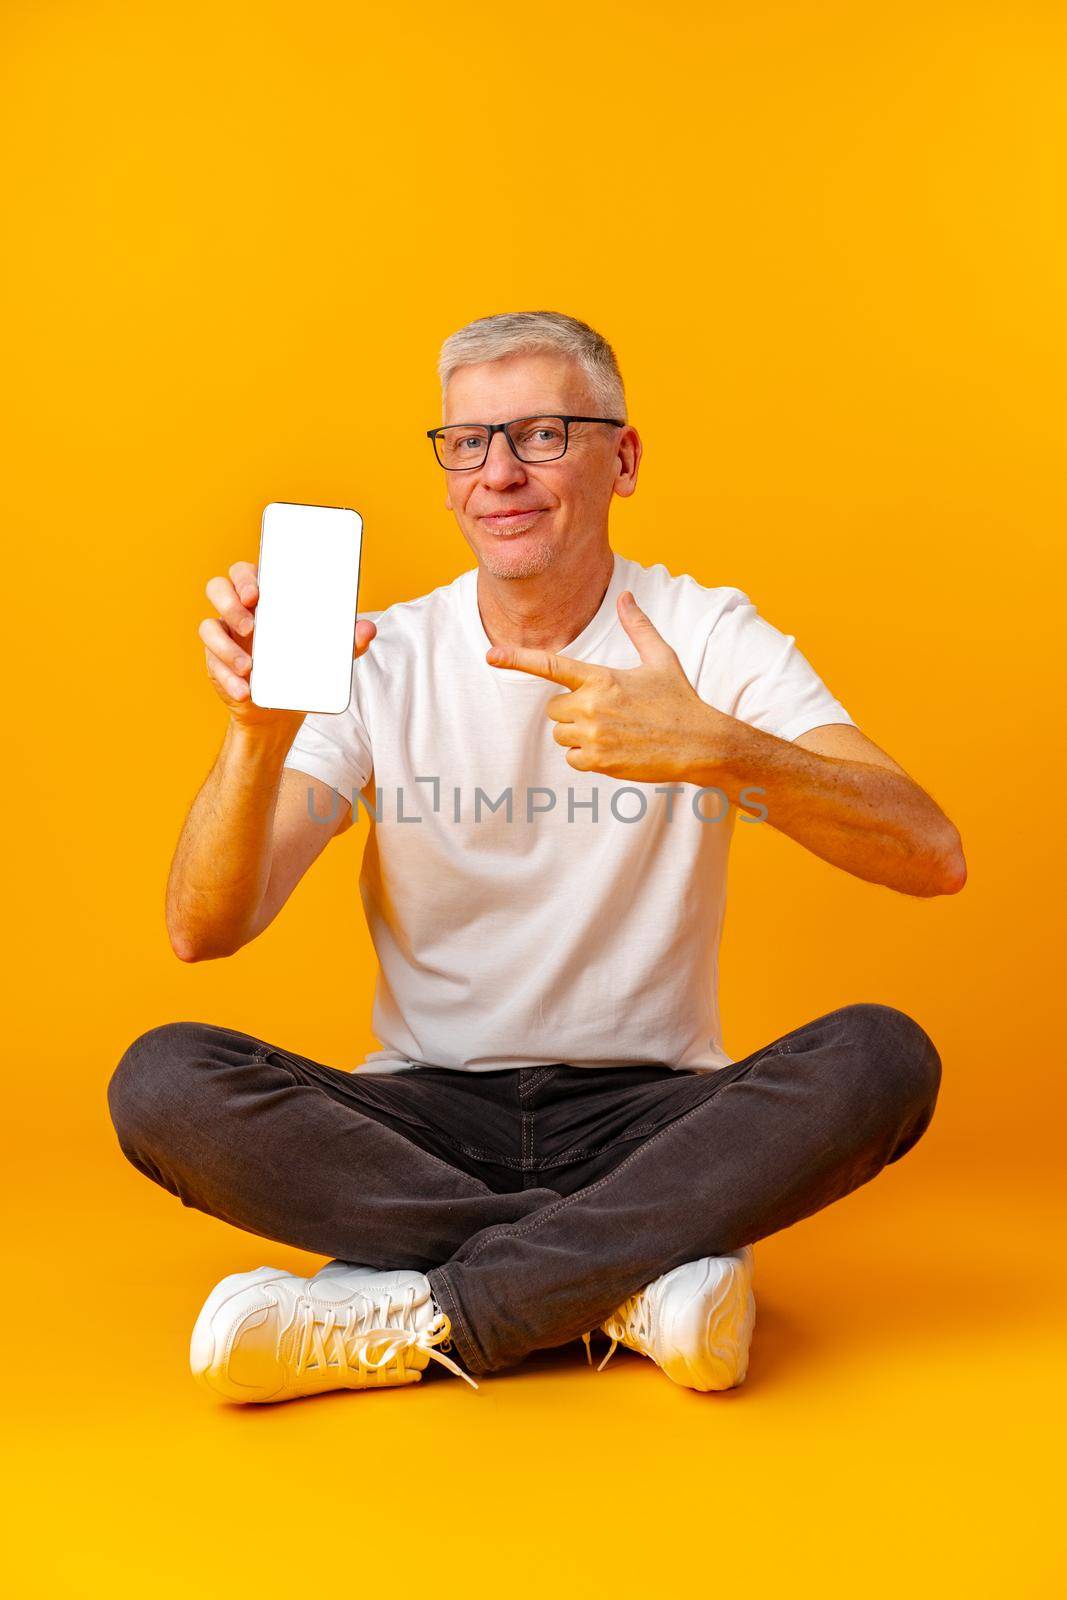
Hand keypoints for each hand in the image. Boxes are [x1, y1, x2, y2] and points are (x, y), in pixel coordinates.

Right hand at [199, 559, 377, 732]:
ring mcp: (224, 635)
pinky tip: (244, 689)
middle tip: (251, 624)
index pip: (246, 572)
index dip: (245, 576)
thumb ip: (348, 641)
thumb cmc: (303, 666)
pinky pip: (212, 663)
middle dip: (231, 603)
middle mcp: (239, 610)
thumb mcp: (328, 655)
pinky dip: (227, 678)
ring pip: (208, 626)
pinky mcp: (216, 662)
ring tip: (249, 665)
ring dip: (225, 645)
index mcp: (265, 597)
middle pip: (219, 589)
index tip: (256, 592)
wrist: (280, 709)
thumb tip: (368, 629)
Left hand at [486, 589, 731, 783]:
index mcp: (601, 677)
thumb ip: (638, 627)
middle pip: (553, 709)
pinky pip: (571, 758)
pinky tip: (613, 750)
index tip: (492, 655)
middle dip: (572, 710)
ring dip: (578, 734)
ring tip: (613, 731)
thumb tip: (625, 595)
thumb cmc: (679, 699)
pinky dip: (586, 757)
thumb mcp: (661, 658)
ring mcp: (593, 736)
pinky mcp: (598, 761)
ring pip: (560, 734)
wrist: (700, 743)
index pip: (551, 665)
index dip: (518, 659)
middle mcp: (592, 706)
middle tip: (607, 712)